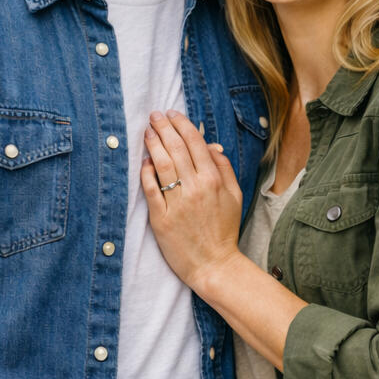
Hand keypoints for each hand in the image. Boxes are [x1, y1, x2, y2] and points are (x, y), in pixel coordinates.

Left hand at [141, 110, 243, 290]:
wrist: (214, 264)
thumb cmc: (224, 230)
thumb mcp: (234, 196)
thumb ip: (224, 169)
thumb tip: (212, 147)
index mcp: (213, 179)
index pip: (195, 142)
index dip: (182, 124)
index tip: (172, 114)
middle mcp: (195, 187)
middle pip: (176, 149)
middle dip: (164, 127)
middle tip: (155, 115)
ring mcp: (177, 203)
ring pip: (162, 165)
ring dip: (154, 145)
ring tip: (147, 132)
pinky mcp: (161, 219)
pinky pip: (151, 190)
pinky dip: (146, 173)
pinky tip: (144, 161)